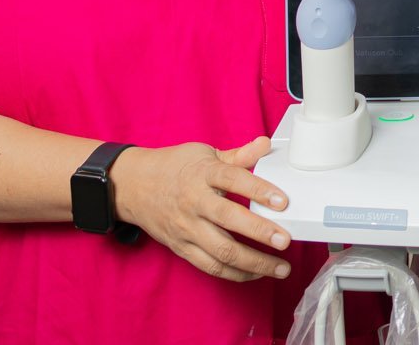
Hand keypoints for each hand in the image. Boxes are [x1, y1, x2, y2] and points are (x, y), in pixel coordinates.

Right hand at [113, 137, 293, 281]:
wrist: (133, 186)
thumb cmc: (174, 168)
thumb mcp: (204, 154)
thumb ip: (238, 155)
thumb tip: (266, 145)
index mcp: (203, 174)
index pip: (234, 180)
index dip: (260, 190)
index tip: (283, 201)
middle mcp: (195, 202)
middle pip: (229, 220)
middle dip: (260, 232)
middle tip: (285, 239)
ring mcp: (187, 228)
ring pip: (222, 251)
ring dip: (254, 262)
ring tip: (280, 268)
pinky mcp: (182, 248)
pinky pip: (211, 266)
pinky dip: (236, 273)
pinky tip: (256, 273)